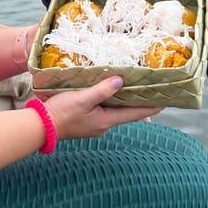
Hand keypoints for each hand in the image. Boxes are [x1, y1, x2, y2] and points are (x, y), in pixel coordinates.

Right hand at [41, 77, 161, 139]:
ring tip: (136, 90)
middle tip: (153, 92)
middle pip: (128, 113)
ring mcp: (96, 124)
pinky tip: (111, 94)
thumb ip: (102, 90)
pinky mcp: (87, 121)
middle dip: (140, 103)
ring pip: (116, 111)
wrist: (42, 126)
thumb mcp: (83, 98)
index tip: (166, 101)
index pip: (136, 114)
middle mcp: (104, 124)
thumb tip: (121, 81)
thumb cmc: (62, 112)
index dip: (151, 107)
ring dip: (126, 101)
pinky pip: (105, 110)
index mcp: (107, 120)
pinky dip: (113, 102)